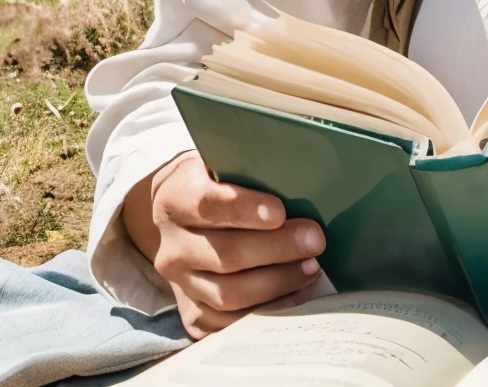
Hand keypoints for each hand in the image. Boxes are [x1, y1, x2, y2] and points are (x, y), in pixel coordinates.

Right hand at [123, 151, 326, 337]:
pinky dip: (266, 310)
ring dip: (277, 283)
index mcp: (177, 199)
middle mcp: (172, 246)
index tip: (280, 212)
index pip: (208, 205)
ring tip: (311, 267)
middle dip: (276, 249)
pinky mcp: (191, 312)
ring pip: (227, 295)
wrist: (178, 217)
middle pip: (224, 255)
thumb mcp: (223, 164)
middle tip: (315, 240)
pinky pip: (228, 323)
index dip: (245, 209)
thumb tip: (301, 180)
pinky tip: (295, 293)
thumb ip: (251, 172)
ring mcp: (180, 284)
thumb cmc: (215, 184)